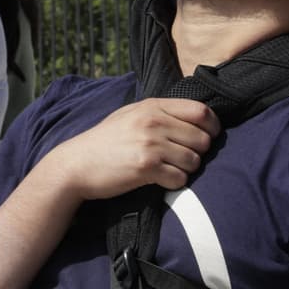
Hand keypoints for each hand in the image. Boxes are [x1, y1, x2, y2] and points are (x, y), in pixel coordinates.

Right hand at [45, 98, 218, 200]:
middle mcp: (153, 121)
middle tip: (181, 158)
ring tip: (167, 169)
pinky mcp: (146, 167)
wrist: (76, 164)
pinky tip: (158, 180)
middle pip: (202, 139)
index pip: (201, 111)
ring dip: (185, 169)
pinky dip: (173, 183)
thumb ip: (160, 112)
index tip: (206, 137)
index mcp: (152, 106)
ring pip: (194, 161)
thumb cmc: (105, 141)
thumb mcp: (130, 115)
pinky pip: (180, 178)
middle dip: (198, 152)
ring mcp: (150, 144)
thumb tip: (196, 117)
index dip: (211, 127)